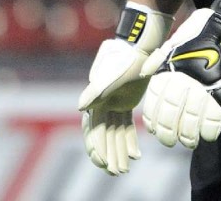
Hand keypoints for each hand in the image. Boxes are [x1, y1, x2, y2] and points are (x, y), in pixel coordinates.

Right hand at [78, 7, 172, 174]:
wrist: (139, 47)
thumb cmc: (123, 60)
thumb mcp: (110, 75)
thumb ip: (96, 91)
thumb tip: (81, 108)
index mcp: (94, 100)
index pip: (92, 130)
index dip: (96, 147)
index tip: (102, 163)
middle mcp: (101, 104)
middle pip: (104, 135)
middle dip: (109, 155)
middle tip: (116, 173)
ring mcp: (113, 104)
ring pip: (115, 133)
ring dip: (119, 151)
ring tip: (125, 169)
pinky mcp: (126, 102)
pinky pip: (125, 126)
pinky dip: (129, 140)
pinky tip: (136, 154)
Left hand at [140, 7, 220, 148]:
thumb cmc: (200, 32)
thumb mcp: (175, 41)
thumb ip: (158, 59)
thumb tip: (143, 73)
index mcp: (170, 69)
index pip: (156, 101)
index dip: (153, 119)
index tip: (153, 129)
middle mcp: (184, 81)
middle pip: (171, 115)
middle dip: (168, 133)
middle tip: (169, 140)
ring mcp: (204, 88)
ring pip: (190, 122)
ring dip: (187, 136)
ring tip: (187, 142)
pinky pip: (213, 120)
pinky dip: (208, 131)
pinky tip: (206, 135)